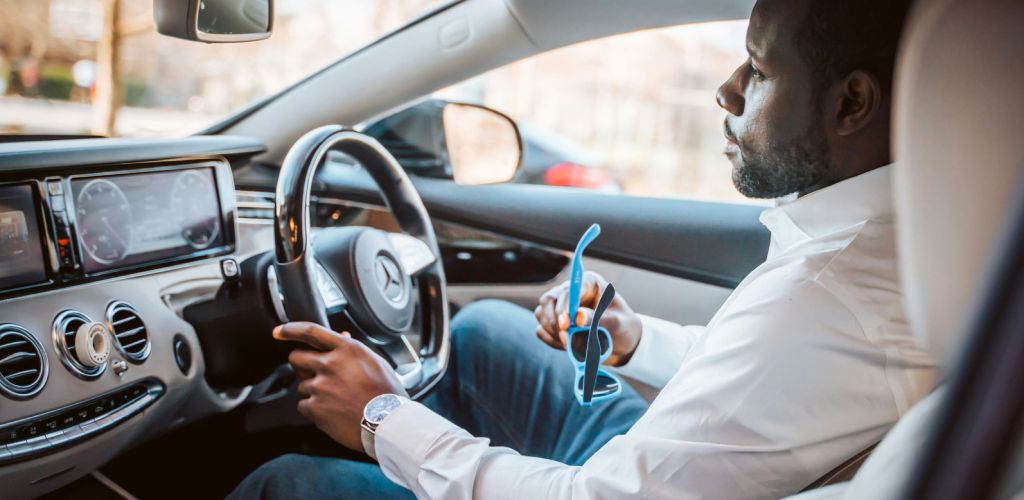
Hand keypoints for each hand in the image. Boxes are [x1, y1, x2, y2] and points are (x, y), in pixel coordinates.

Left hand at [274, 322, 408, 450]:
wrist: (388, 423)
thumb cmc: (386, 393)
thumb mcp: (375, 362)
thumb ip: (352, 349)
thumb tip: (341, 336)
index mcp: (346, 349)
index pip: (311, 331)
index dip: (291, 330)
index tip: (280, 332)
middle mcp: (330, 364)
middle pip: (296, 358)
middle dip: (301, 365)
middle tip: (314, 374)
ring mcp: (320, 387)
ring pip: (302, 385)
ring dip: (314, 392)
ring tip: (337, 400)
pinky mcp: (315, 408)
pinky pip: (303, 405)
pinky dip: (314, 410)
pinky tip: (333, 412)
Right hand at [533, 271, 642, 365]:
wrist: (623, 343)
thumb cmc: (623, 327)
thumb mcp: (617, 322)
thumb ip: (598, 319)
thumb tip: (577, 318)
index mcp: (588, 283)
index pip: (567, 290)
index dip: (564, 306)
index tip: (567, 325)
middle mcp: (571, 292)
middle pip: (548, 300)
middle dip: (555, 321)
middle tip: (566, 339)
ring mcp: (561, 308)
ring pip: (542, 315)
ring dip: (553, 332)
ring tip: (571, 344)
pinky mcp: (556, 324)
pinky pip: (541, 330)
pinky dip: (551, 340)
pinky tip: (566, 346)